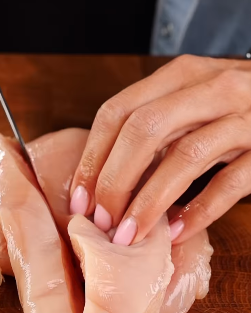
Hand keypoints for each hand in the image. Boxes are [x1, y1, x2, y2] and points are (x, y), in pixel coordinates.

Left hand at [69, 55, 250, 244]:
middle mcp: (211, 88)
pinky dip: (200, 210)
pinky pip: (231, 182)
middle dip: (114, 181)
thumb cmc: (228, 111)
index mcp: (179, 76)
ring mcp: (244, 116)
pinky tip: (177, 233)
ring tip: (129, 236)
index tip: (79, 198)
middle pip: (144, 130)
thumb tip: (99, 182)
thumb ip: (150, 132)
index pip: (118, 111)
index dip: (93, 158)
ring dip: (149, 202)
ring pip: (185, 156)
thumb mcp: (187, 106)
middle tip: (101, 222)